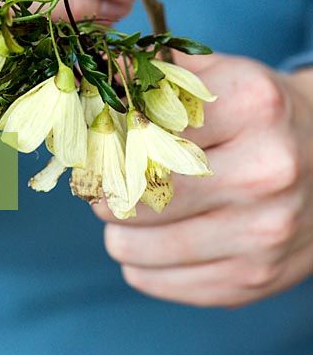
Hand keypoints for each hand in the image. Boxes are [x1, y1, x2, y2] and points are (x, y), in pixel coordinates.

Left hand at [95, 52, 312, 307]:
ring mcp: (262, 233)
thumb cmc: (260, 116)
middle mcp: (264, 172)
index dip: (107, 138)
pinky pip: (159, 282)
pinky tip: (152, 239)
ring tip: (125, 210)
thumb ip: (155, 72)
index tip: (93, 143)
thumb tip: (89, 78)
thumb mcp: (221, 75)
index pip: (144, 126)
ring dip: (116, 230)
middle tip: (97, 183)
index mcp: (251, 106)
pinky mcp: (253, 279)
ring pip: (137, 247)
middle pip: (140, 192)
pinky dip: (140, 262)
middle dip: (103, 190)